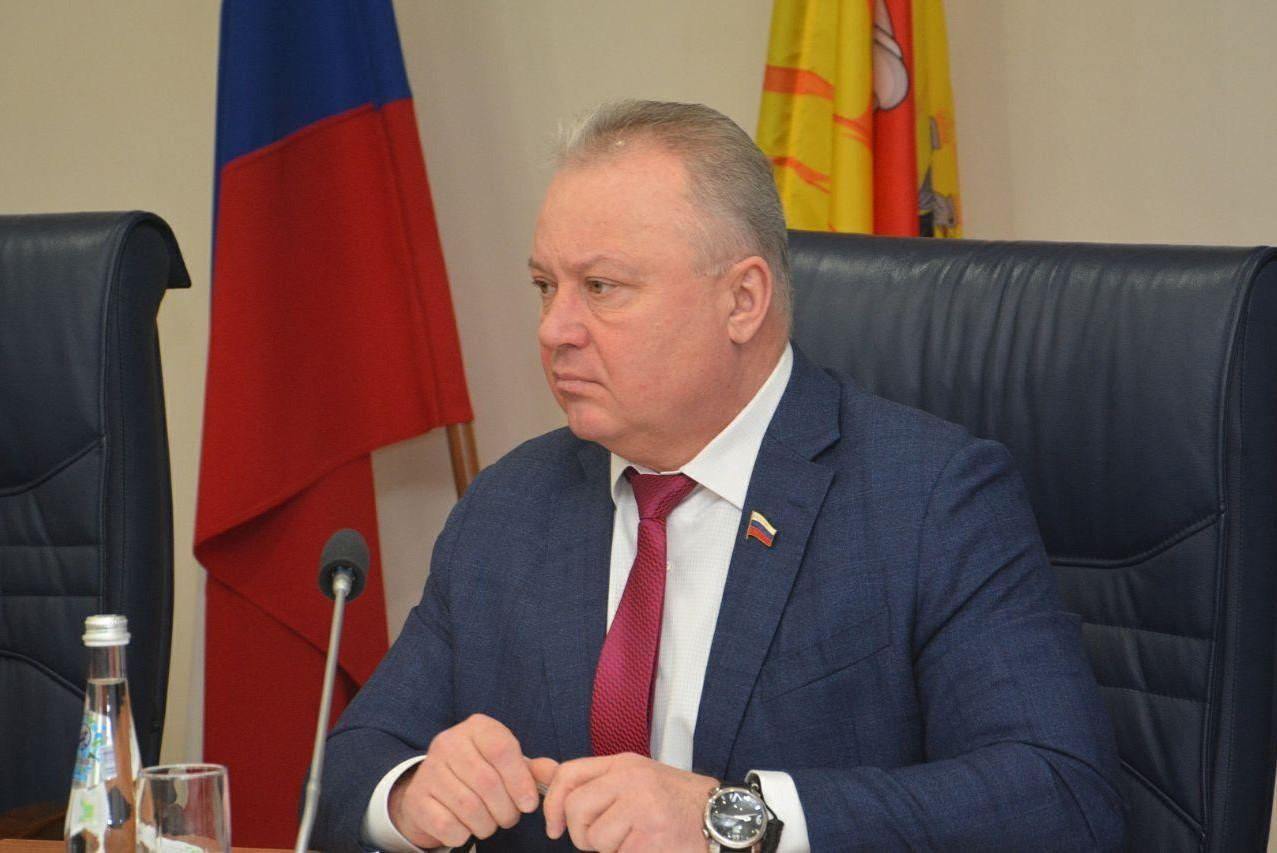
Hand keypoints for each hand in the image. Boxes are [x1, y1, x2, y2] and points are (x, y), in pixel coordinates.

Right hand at [388, 713, 558, 847]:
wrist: (433, 787)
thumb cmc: (479, 773)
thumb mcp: (507, 764)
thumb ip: (534, 769)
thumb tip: (555, 773)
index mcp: (476, 728)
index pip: (501, 749)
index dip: (520, 781)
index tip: (529, 804)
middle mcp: (449, 743)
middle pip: (487, 782)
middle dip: (506, 810)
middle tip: (510, 818)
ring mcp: (429, 770)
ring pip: (468, 807)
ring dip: (487, 824)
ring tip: (491, 823)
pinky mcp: (417, 799)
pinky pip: (448, 825)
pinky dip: (464, 834)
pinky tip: (467, 828)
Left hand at [541, 752, 717, 851]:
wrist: (725, 820)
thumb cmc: (680, 804)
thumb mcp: (638, 782)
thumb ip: (596, 783)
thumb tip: (540, 773)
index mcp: (625, 764)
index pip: (569, 774)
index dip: (554, 804)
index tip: (555, 826)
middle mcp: (632, 779)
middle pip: (576, 809)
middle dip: (582, 835)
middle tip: (605, 841)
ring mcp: (642, 807)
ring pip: (594, 838)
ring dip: (609, 850)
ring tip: (637, 841)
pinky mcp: (650, 837)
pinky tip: (650, 848)